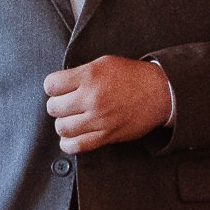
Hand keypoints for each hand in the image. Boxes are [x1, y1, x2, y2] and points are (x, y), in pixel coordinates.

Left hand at [44, 55, 173, 152]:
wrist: (159, 92)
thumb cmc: (131, 76)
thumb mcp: (104, 63)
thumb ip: (80, 73)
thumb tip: (59, 86)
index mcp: (89, 76)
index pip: (51, 85)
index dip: (53, 87)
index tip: (59, 89)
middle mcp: (92, 98)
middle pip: (54, 108)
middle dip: (58, 105)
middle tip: (67, 104)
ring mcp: (99, 119)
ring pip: (62, 128)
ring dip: (63, 124)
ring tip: (71, 119)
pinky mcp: (106, 135)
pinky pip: (77, 146)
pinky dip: (68, 144)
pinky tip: (71, 138)